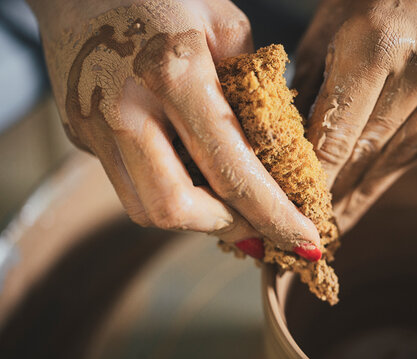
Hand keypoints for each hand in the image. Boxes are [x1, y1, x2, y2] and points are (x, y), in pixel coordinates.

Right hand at [29, 0, 320, 258]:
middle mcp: (126, 108)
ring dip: (195, 215)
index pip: (231, 171)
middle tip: (257, 221)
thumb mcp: (226, 26)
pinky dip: (168, 190)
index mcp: (174, 73)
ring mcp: (94, 125)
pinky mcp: (79, 133)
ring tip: (226, 200)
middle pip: (174, 209)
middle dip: (226, 226)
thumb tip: (273, 156)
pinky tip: (189, 170)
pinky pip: (129, 182)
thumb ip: (252, 92)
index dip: (273, 216)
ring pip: (144, 207)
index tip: (303, 240)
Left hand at [293, 0, 416, 248]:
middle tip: (315, 227)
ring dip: (371, 194)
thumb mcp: (325, 30)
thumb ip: (307, 88)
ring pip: (405, 154)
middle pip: (370, 151)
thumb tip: (289, 146)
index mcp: (373, 44)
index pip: (336, 134)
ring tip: (345, 224)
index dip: (314, 178)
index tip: (296, 211)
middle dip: (337, 191)